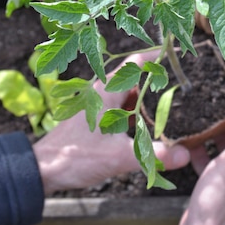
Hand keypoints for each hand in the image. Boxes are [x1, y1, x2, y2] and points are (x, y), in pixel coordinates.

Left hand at [32, 52, 190, 194]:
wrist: (41, 170)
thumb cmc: (75, 157)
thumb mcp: (118, 157)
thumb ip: (152, 155)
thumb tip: (184, 154)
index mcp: (106, 92)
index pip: (136, 63)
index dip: (156, 57)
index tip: (175, 53)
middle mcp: (101, 95)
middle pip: (134, 80)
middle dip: (155, 84)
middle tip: (178, 89)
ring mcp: (96, 108)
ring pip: (126, 97)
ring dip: (144, 102)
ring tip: (166, 110)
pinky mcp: (93, 122)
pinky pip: (119, 112)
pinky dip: (133, 116)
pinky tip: (143, 130)